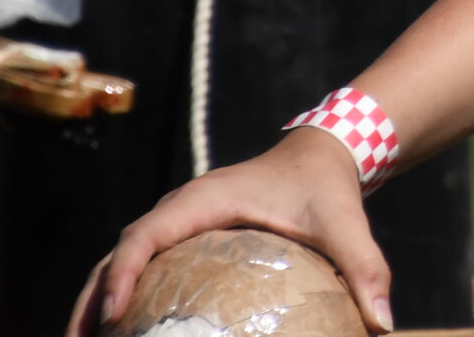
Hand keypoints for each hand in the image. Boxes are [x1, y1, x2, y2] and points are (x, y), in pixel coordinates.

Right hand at [65, 127, 392, 334]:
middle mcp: (179, 208)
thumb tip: (383, 324)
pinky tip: (121, 334)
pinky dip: (121, 296)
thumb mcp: (347, 225)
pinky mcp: (182, 236)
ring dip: (96, 303)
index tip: (113, 315)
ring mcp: (176, 221)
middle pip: (116, 255)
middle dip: (90, 302)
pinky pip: (140, 266)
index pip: (145, 234)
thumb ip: (365, 269)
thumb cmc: (327, 189)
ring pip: (119, 262)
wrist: (320, 155)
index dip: (123, 273)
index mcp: (204, 200)